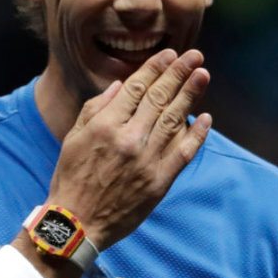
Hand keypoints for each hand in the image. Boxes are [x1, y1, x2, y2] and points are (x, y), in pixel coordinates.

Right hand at [46, 48, 211, 249]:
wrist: (77, 223)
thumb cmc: (71, 179)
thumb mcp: (73, 138)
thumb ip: (96, 109)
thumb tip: (120, 85)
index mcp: (105, 126)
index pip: (135, 88)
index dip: (155, 69)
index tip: (169, 54)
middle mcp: (128, 139)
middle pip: (158, 99)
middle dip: (178, 73)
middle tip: (195, 56)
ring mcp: (146, 161)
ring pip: (173, 120)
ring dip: (190, 95)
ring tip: (203, 75)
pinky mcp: (159, 182)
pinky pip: (183, 153)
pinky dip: (196, 134)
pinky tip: (205, 117)